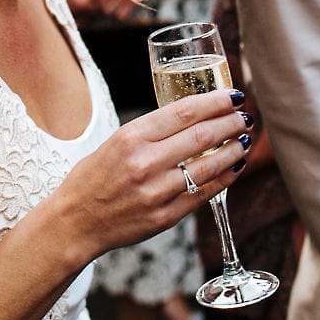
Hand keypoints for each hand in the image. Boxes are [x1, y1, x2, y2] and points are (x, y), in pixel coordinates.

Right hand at [50, 92, 251, 263]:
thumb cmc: (93, 179)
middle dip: (230, 122)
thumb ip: (151, 132)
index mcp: (131, 137)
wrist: (74, 223)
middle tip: (244, 115)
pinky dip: (225, 178)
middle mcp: (145, 162)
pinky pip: (204, 193)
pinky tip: (235, 167)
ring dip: (233, 149)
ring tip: (244, 139)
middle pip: (202, 135)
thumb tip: (193, 117)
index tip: (233, 96)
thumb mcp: (115, 143)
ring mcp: (157, 191)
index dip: (215, 102)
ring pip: (209, 165)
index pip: (184, 111)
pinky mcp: (165, 216)